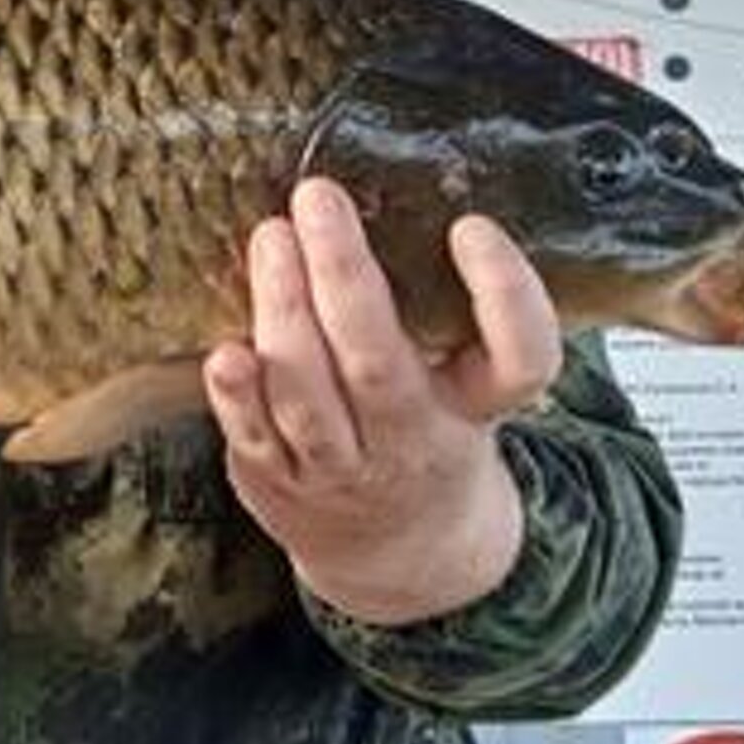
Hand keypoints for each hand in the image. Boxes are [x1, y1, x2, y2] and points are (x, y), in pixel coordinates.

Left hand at [202, 177, 560, 624]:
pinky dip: (237, 397)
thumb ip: (441, 308)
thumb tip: (390, 185)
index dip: (504, 294)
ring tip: (270, 240)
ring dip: (282, 313)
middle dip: (345, 275)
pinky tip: (224, 349)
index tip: (471, 226)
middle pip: (381, 363)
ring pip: (309, 397)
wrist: (402, 558)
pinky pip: (256, 438)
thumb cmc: (424, 432)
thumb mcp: (463, 381)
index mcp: (475, 406)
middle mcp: (413, 441)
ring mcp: (343, 469)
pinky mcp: (279, 482)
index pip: (519, 358)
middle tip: (318, 197)